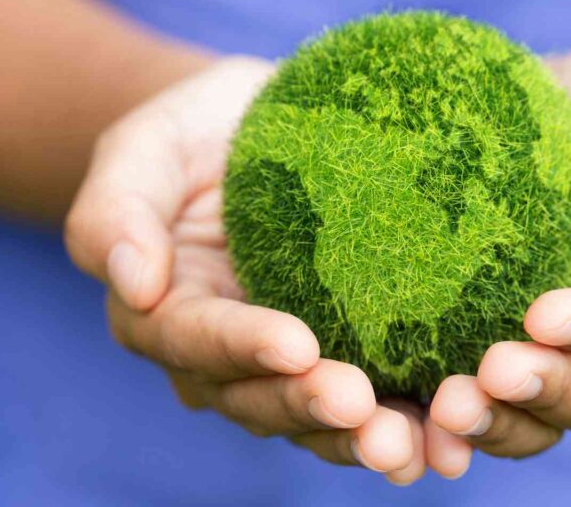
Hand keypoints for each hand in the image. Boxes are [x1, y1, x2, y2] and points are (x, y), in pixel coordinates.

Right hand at [65, 57, 426, 484]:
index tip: (297, 345)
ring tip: (411, 445)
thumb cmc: (196, 133)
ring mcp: (292, 364)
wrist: (265, 125)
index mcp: (170, 313)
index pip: (197, 340)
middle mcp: (228, 357)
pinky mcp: (353, 355)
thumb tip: (131, 284)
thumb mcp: (144, 149)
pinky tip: (454, 436)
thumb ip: (116, 211)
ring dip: (363, 438)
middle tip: (361, 406)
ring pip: (319, 419)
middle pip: (260, 399)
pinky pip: (378, 399)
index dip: (243, 348)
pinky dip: (413, 423)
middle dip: (309, 408)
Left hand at [429, 46, 570, 463]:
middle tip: (487, 375)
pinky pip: (479, 396)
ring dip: (494, 421)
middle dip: (543, 390)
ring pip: (535, 414)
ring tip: (445, 411)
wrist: (566, 112)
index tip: (544, 315)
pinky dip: (450, 420)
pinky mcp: (488, 341)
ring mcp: (551, 349)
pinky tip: (413, 421)